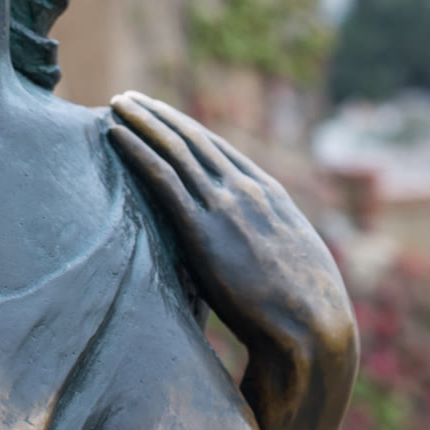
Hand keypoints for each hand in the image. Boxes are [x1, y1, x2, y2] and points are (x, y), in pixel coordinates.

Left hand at [109, 93, 355, 397]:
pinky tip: (115, 135)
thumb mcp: (297, 272)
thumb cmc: (308, 318)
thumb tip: (264, 268)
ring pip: (175, 149)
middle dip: (161, 117)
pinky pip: (162, 178)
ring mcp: (226, 207)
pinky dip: (136, 151)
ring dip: (142, 122)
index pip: (223, 153)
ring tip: (116, 104)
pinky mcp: (202, 230)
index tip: (165, 119)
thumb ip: (275, 255)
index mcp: (273, 198)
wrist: (314, 329)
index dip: (190, 133)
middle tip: (131, 99)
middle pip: (196, 141)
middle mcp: (249, 191)